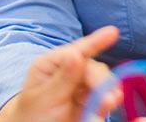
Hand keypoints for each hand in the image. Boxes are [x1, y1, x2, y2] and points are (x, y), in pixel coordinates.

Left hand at [3, 26, 122, 121]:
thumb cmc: (32, 117)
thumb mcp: (44, 98)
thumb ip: (62, 78)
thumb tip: (76, 53)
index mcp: (51, 64)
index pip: (76, 50)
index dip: (96, 40)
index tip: (113, 32)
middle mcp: (68, 71)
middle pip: (93, 68)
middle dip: (101, 81)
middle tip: (108, 100)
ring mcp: (79, 86)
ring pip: (102, 82)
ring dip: (107, 92)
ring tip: (109, 104)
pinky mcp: (89, 101)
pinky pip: (104, 97)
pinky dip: (107, 102)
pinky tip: (108, 107)